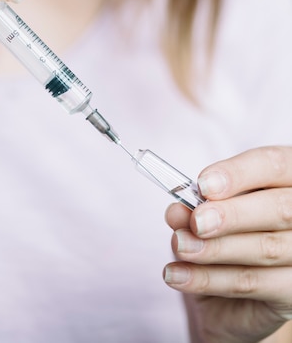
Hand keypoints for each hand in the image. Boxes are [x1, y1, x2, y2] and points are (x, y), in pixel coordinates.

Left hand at [164, 146, 291, 342]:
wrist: (236, 293)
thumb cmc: (227, 233)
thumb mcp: (211, 211)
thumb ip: (197, 207)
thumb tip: (177, 211)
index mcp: (288, 178)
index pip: (273, 165)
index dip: (238, 174)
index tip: (203, 184)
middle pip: (278, 208)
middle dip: (232, 214)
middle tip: (196, 221)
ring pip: (266, 248)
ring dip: (214, 249)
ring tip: (179, 246)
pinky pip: (253, 284)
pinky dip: (209, 279)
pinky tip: (177, 274)